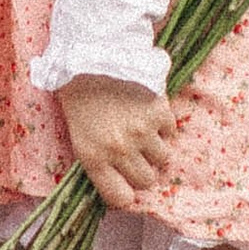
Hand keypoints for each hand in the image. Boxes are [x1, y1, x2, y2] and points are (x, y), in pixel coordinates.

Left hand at [59, 73, 179, 215]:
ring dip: (156, 148)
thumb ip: (97, 159)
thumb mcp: (77, 132)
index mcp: (93, 157)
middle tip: (138, 155)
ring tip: (144, 131)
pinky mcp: (160, 112)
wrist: (93, 51)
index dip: (126, 193)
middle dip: (143, 170)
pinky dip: (164, 126)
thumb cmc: (78, 91)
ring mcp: (142, 132)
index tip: (127, 184)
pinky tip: (150, 113)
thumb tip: (119, 180)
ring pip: (163, 159)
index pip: (120, 198)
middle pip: (147, 181)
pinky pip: (170, 132)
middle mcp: (119, 150)